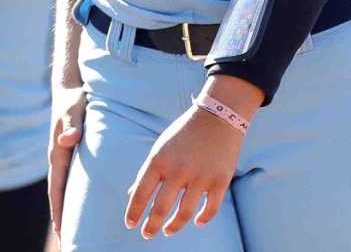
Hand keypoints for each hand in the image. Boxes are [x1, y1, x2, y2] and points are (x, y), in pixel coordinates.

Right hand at [47, 85, 87, 239]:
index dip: (59, 210)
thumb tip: (69, 140)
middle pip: (59, 194)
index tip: (61, 231)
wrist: (70, 85)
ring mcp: (65, 156)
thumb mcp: (74, 108)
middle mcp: (59, 157)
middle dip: (61, 217)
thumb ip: (72, 123)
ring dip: (68, 208)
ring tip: (74, 231)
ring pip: (65, 188)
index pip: (57, 188)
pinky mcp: (72, 152)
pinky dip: (74, 194)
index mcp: (58, 153)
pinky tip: (84, 203)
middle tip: (67, 241)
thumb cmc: (74, 98)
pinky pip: (72, 179)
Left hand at [123, 101, 244, 237]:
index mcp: (159, 160)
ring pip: (184, 214)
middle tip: (147, 234)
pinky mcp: (220, 181)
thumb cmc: (184, 134)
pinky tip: (196, 222)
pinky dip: (203, 219)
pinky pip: (210, 209)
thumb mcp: (161, 148)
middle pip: (160, 209)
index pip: (141, 193)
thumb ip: (149, 172)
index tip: (130, 224)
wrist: (218, 116)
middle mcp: (178, 170)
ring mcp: (200, 177)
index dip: (134, 212)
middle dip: (151, 226)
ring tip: (167, 231)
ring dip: (173, 227)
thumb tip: (133, 195)